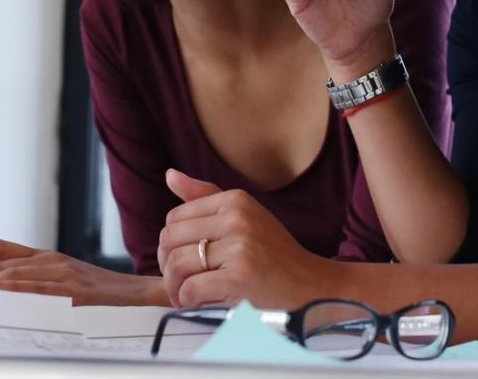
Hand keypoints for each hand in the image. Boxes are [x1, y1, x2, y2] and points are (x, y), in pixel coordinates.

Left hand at [0, 239, 162, 305]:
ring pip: (14, 270)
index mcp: (45, 257)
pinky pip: (38, 286)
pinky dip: (13, 286)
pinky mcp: (75, 289)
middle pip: (0, 259)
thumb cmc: (100, 295)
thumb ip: (36, 288)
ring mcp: (63, 272)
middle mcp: (50, 259)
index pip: (0, 248)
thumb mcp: (63, 287)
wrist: (139, 294)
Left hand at [156, 169, 332, 308]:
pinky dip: (187, 300)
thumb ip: (205, 196)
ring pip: (177, 264)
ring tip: (184, 295)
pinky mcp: (240, 276)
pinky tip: (197, 302)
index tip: (182, 260)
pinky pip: (191, 288)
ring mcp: (240, 246)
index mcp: (235, 200)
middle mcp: (237, 217)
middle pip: (170, 239)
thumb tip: (170, 175)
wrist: (310, 285)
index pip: (175, 217)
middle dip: (167, 266)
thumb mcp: (244, 215)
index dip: (170, 243)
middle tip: (179, 282)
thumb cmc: (274, 254)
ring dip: (174, 287)